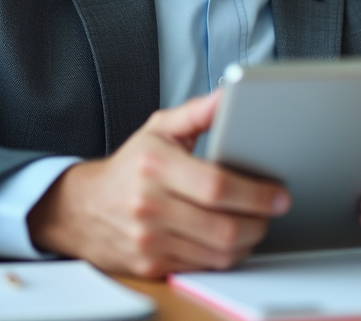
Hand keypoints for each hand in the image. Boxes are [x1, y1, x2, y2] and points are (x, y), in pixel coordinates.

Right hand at [27, 92, 289, 277]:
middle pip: (223, 227)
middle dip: (260, 221)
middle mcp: (149, 205)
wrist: (81, 208)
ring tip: (255, 223)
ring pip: (218, 253)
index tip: (279, 194)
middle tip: (273, 210)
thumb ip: (198, 111)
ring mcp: (148, 240)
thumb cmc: (130, 166)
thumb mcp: (159, 128)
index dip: (256, 194)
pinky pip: (202, 266)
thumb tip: (231, 95)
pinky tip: (230, 239)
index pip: (217, 186)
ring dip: (248, 241)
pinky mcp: (150, 265)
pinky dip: (224, 256)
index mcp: (155, 165)